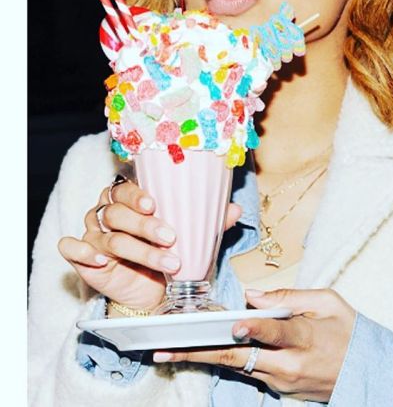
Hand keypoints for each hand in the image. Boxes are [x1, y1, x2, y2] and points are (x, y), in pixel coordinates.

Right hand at [58, 177, 241, 311]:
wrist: (151, 290)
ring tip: (166, 261)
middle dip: (144, 226)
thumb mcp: (189, 237)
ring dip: (137, 249)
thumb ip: (208, 223)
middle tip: (170, 237)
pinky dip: (83, 252)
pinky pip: (71, 248)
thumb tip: (235, 209)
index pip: (124, 188)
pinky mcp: (81, 258)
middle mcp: (107, 212)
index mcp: (128, 199)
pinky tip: (103, 260)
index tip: (156, 205)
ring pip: (107, 236)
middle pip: (117, 212)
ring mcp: (92, 234)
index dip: (137, 194)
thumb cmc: (167, 251)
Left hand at [153, 288, 356, 401]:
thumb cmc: (349, 331)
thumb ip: (290, 297)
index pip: (276, 332)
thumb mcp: (329, 302)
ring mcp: (283, 381)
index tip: (235, 324)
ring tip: (170, 350)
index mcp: (306, 337)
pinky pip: (249, 371)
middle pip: (240, 357)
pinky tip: (201, 350)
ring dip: (203, 357)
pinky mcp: (280, 389)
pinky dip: (226, 359)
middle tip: (168, 348)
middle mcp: (291, 364)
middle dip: (201, 352)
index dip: (255, 329)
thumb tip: (252, 296)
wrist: (368, 373)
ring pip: (237, 367)